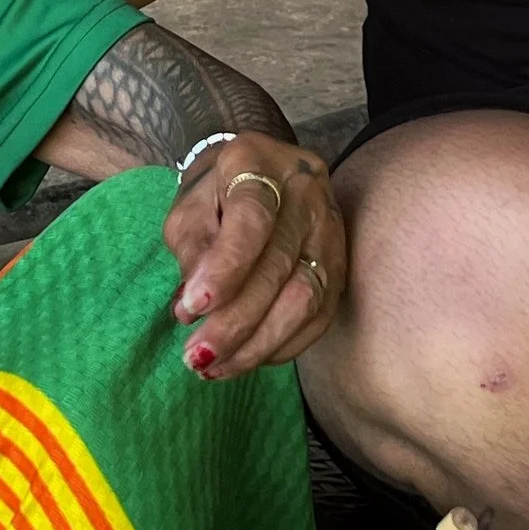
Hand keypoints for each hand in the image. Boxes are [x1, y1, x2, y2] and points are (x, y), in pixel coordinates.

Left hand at [167, 133, 344, 378]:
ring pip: (305, 297)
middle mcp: (305, 191)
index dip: (224, 268)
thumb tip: (192, 311)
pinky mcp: (340, 263)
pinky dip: (282, 346)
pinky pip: (319, 316)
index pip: (251, 219)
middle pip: (279, 266)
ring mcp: (330, 228)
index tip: (191, 309)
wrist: (257, 172)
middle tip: (196, 356)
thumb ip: (191, 251)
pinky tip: (247, 359)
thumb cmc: (214, 192)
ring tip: (216, 367)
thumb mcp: (188, 208)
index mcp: (258, 162)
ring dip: (259, 343)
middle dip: (235, 321)